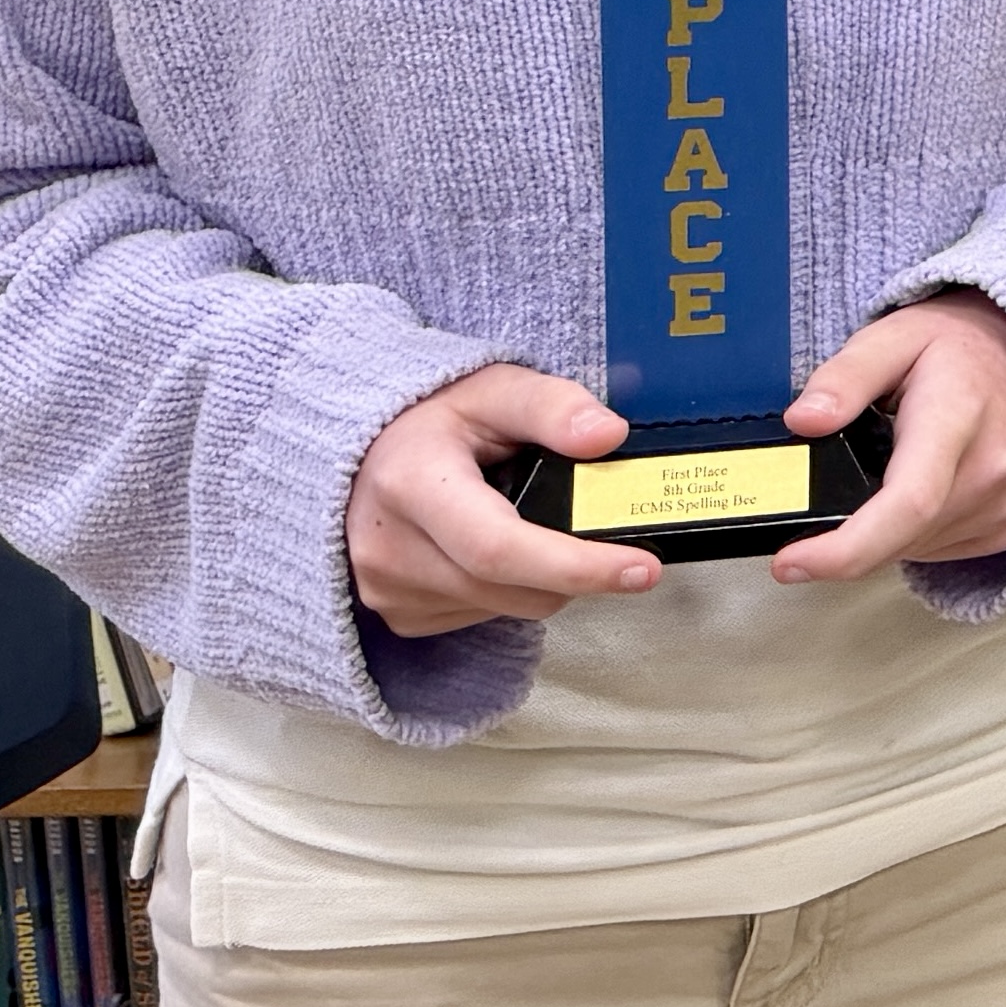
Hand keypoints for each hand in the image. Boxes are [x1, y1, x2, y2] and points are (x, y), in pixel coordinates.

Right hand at [346, 364, 656, 640]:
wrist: (362, 454)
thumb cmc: (432, 419)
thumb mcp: (494, 390)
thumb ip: (552, 407)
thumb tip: (608, 436)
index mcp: (411, 485)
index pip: (500, 548)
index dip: (578, 566)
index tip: (642, 569)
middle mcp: (389, 548)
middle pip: (514, 589)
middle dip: (577, 571)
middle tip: (607, 536)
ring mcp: (388, 589)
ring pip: (506, 608)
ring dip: (543, 579)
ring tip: (532, 522)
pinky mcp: (396, 614)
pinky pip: (482, 616)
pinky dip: (509, 589)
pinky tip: (498, 547)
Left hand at [776, 288, 1005, 580]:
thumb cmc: (956, 350)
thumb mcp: (892, 338)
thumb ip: (845, 376)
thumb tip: (804, 420)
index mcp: (957, 416)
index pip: (908, 501)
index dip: (846, 548)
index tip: (792, 562)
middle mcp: (991, 469)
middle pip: (901, 537)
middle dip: (842, 543)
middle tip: (804, 527)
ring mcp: (1003, 504)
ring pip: (912, 550)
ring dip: (876, 535)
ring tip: (874, 478)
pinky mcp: (1004, 527)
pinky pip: (935, 551)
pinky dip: (905, 535)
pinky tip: (906, 495)